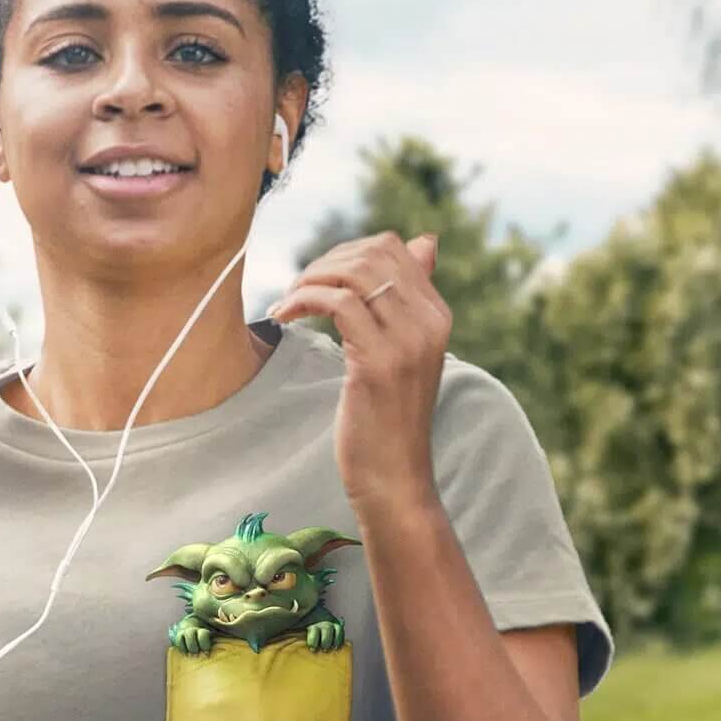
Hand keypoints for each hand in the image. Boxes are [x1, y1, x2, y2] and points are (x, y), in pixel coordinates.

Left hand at [267, 231, 448, 508]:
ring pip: (354, 274)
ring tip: (287, 304)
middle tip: (295, 292)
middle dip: (323, 264)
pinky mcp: (378, 362)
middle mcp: (429, 322)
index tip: (317, 280)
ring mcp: (407, 342)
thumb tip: (424, 241)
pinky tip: (284, 318)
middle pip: (372, 254)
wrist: (395, 479)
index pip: (393, 248)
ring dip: (309, 280)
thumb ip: (407, 301)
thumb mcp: (404, 353)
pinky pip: (337, 303)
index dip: (345, 254)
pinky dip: (302, 301)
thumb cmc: (388, 420)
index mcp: (437, 315)